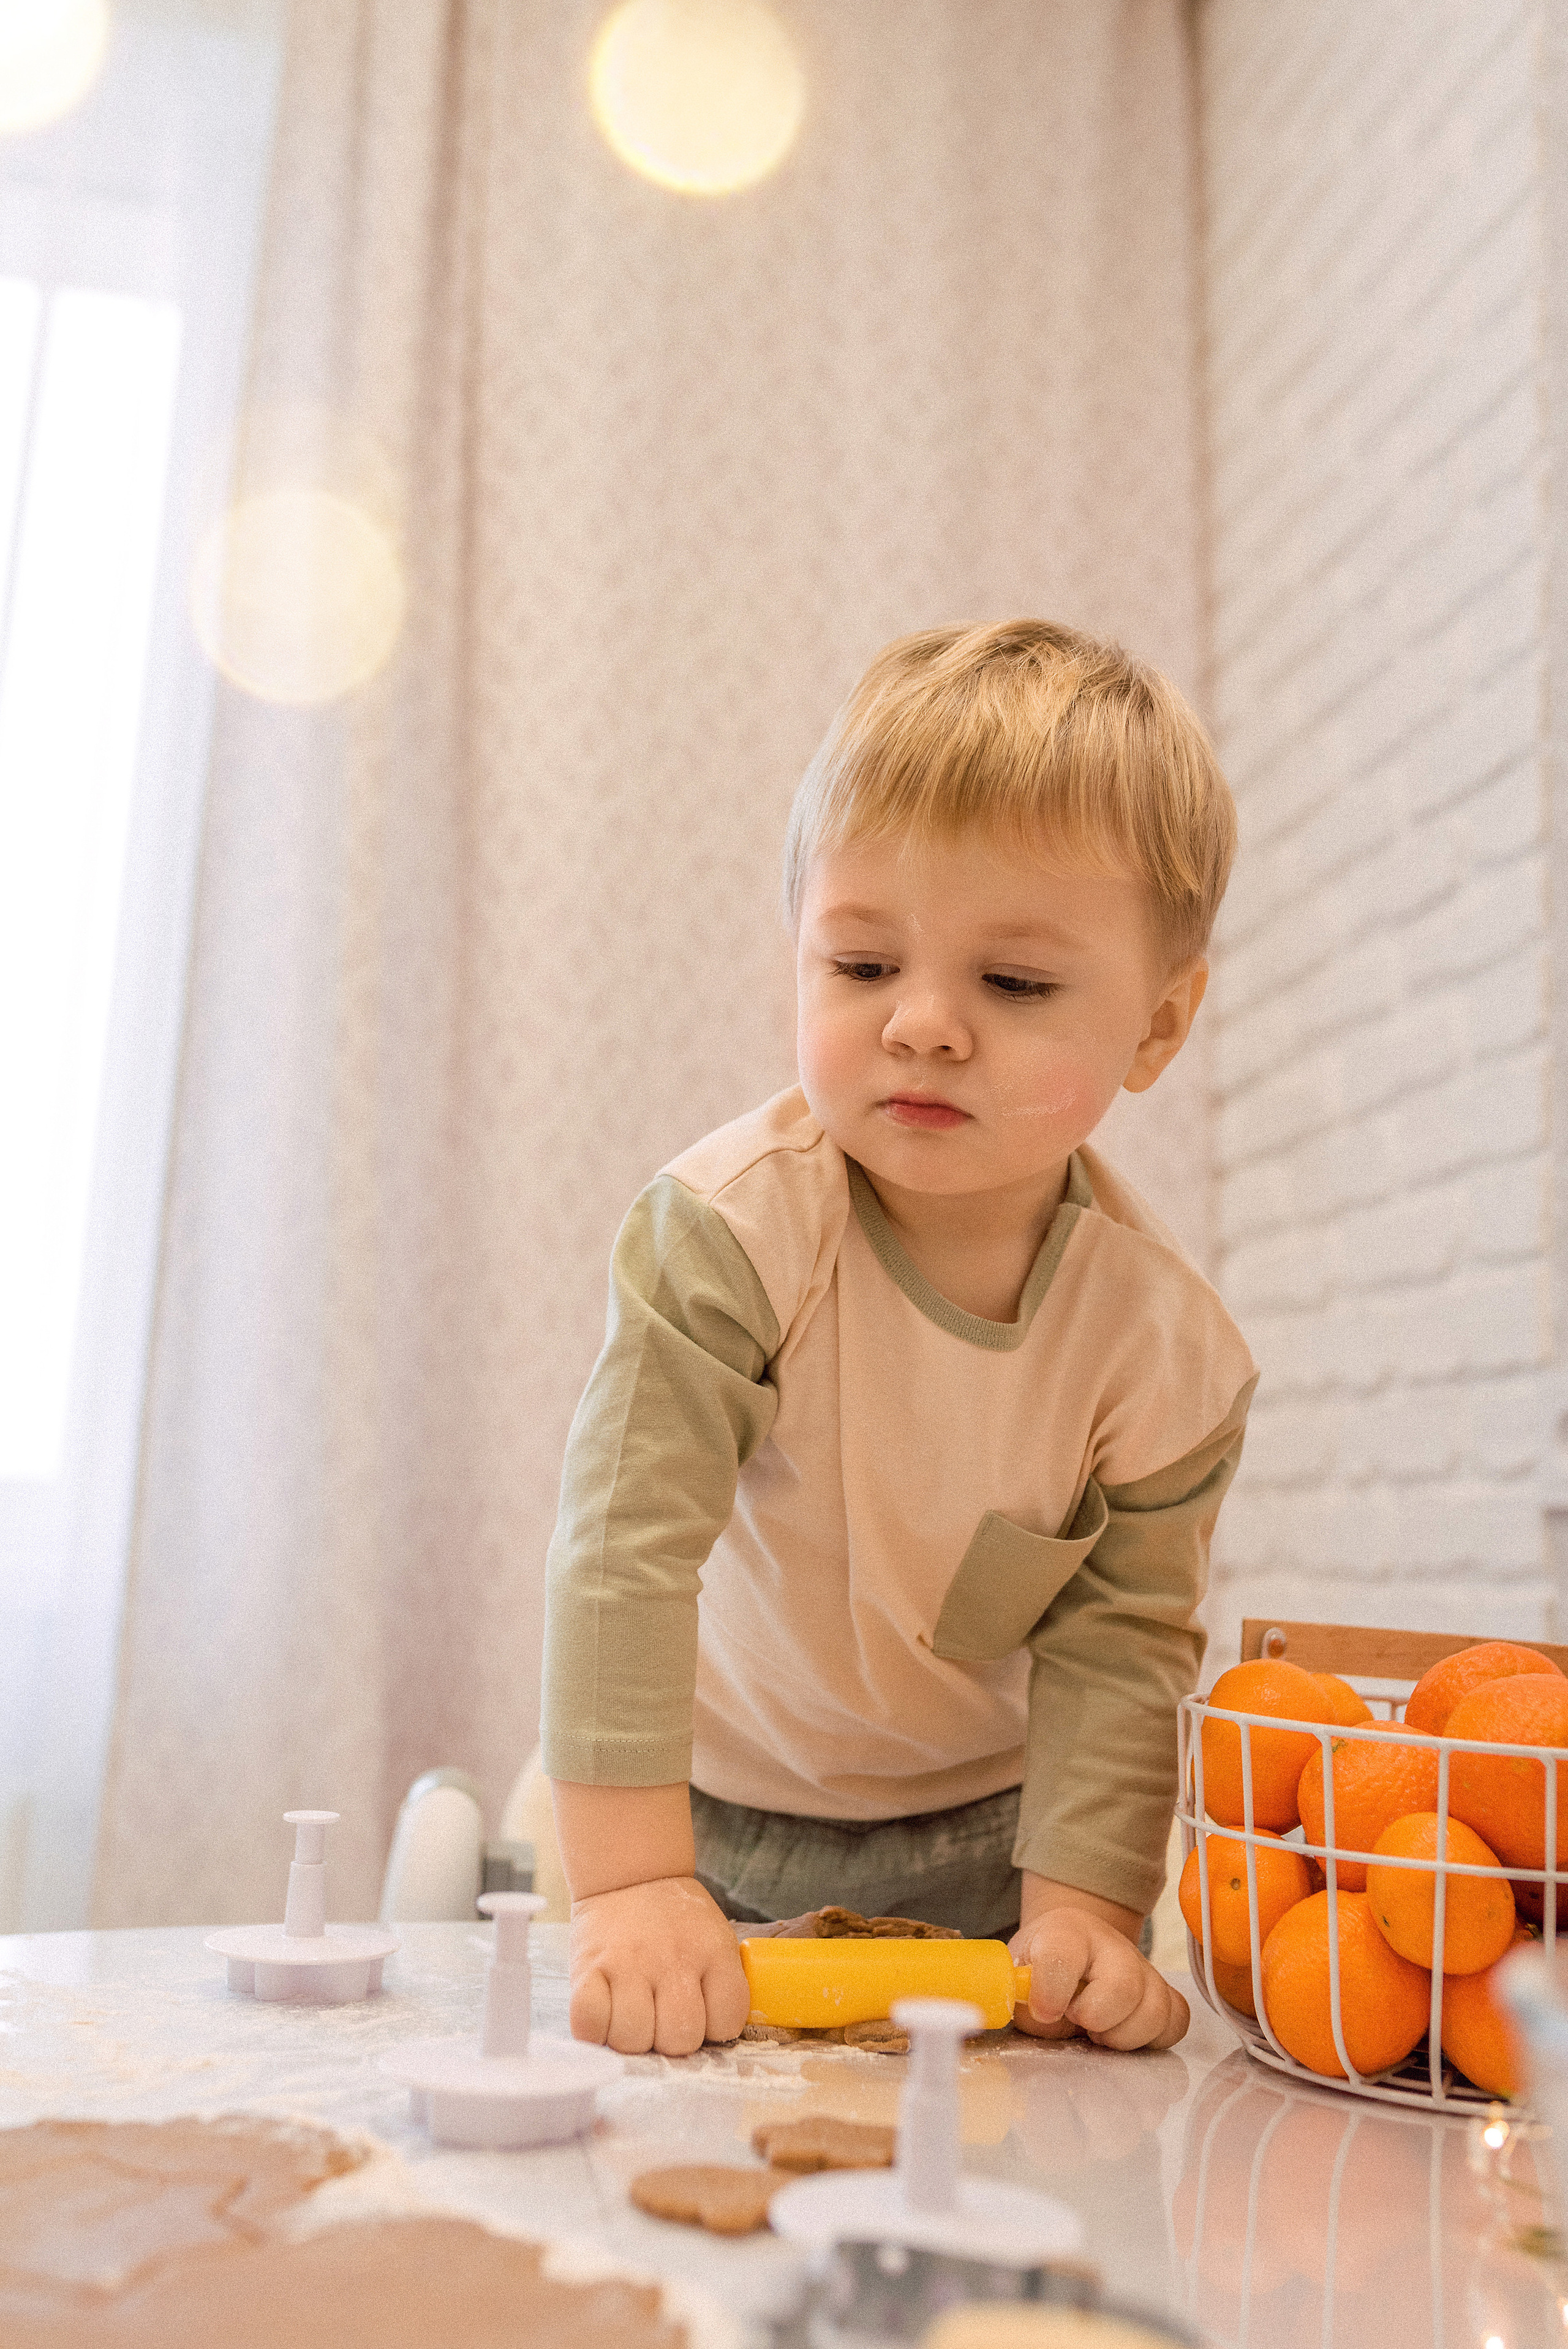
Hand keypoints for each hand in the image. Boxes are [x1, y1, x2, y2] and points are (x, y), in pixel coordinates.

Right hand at [569, 1874, 751, 2055]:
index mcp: (712, 1952)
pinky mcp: (586, 1969)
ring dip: (632, 2037)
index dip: (715, 2028)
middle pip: (679, 2040)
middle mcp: (672, 1960)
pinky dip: (595, 2029)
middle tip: (663, 2016)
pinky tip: (605, 2012)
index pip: (727, 2022)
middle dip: (671, 2039)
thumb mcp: (715, 1939)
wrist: (629, 1874)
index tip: (703, 2015)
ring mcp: (627, 1965)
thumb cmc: (676, 1919)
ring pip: (633, 2040)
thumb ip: (721, 1986)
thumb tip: (715, 2040)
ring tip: (633, 2013)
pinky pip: (589, 2024)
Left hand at [1009, 1907, 1188, 2050]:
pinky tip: (1124, 2033)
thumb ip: (1024, 2004)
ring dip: (1123, 2035)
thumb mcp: (1017, 1981)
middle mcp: (1111, 1945)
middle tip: (1078, 2021)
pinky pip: (1177, 2020)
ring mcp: (1143, 1968)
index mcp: (1066, 1932)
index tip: (1045, 2012)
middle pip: (1124, 1985)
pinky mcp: (1164, 1992)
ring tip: (1098, 2033)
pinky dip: (1153, 2038)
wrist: (1069, 1950)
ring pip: (1155, 2009)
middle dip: (1096, 2016)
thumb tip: (1047, 2019)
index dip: (1051, 1989)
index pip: (1063, 1953)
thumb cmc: (1040, 1970)